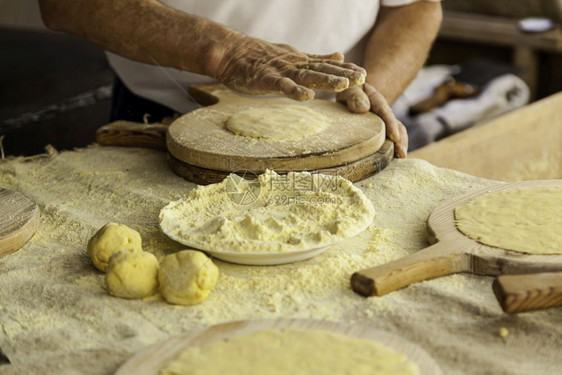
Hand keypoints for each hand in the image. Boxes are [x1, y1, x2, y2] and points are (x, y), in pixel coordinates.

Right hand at [213, 36, 366, 100]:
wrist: (232, 53)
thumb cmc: (260, 57)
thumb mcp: (293, 55)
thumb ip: (316, 59)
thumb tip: (340, 55)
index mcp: (301, 61)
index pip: (326, 65)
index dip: (345, 70)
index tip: (364, 75)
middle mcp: (294, 64)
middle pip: (321, 70)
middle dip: (342, 75)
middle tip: (362, 79)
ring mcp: (280, 71)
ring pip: (305, 76)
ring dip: (325, 80)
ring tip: (343, 85)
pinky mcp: (265, 79)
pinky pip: (281, 85)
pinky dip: (294, 91)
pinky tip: (308, 96)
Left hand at [337, 83, 407, 157]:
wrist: (350, 94)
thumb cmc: (348, 91)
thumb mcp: (349, 89)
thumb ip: (354, 95)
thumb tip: (364, 108)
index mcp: (376, 100)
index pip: (385, 112)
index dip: (391, 124)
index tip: (394, 137)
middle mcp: (384, 112)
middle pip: (395, 125)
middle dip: (400, 139)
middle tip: (402, 153)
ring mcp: (384, 122)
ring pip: (396, 133)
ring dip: (399, 145)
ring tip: (401, 157)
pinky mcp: (381, 131)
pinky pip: (388, 139)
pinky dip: (391, 149)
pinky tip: (391, 160)